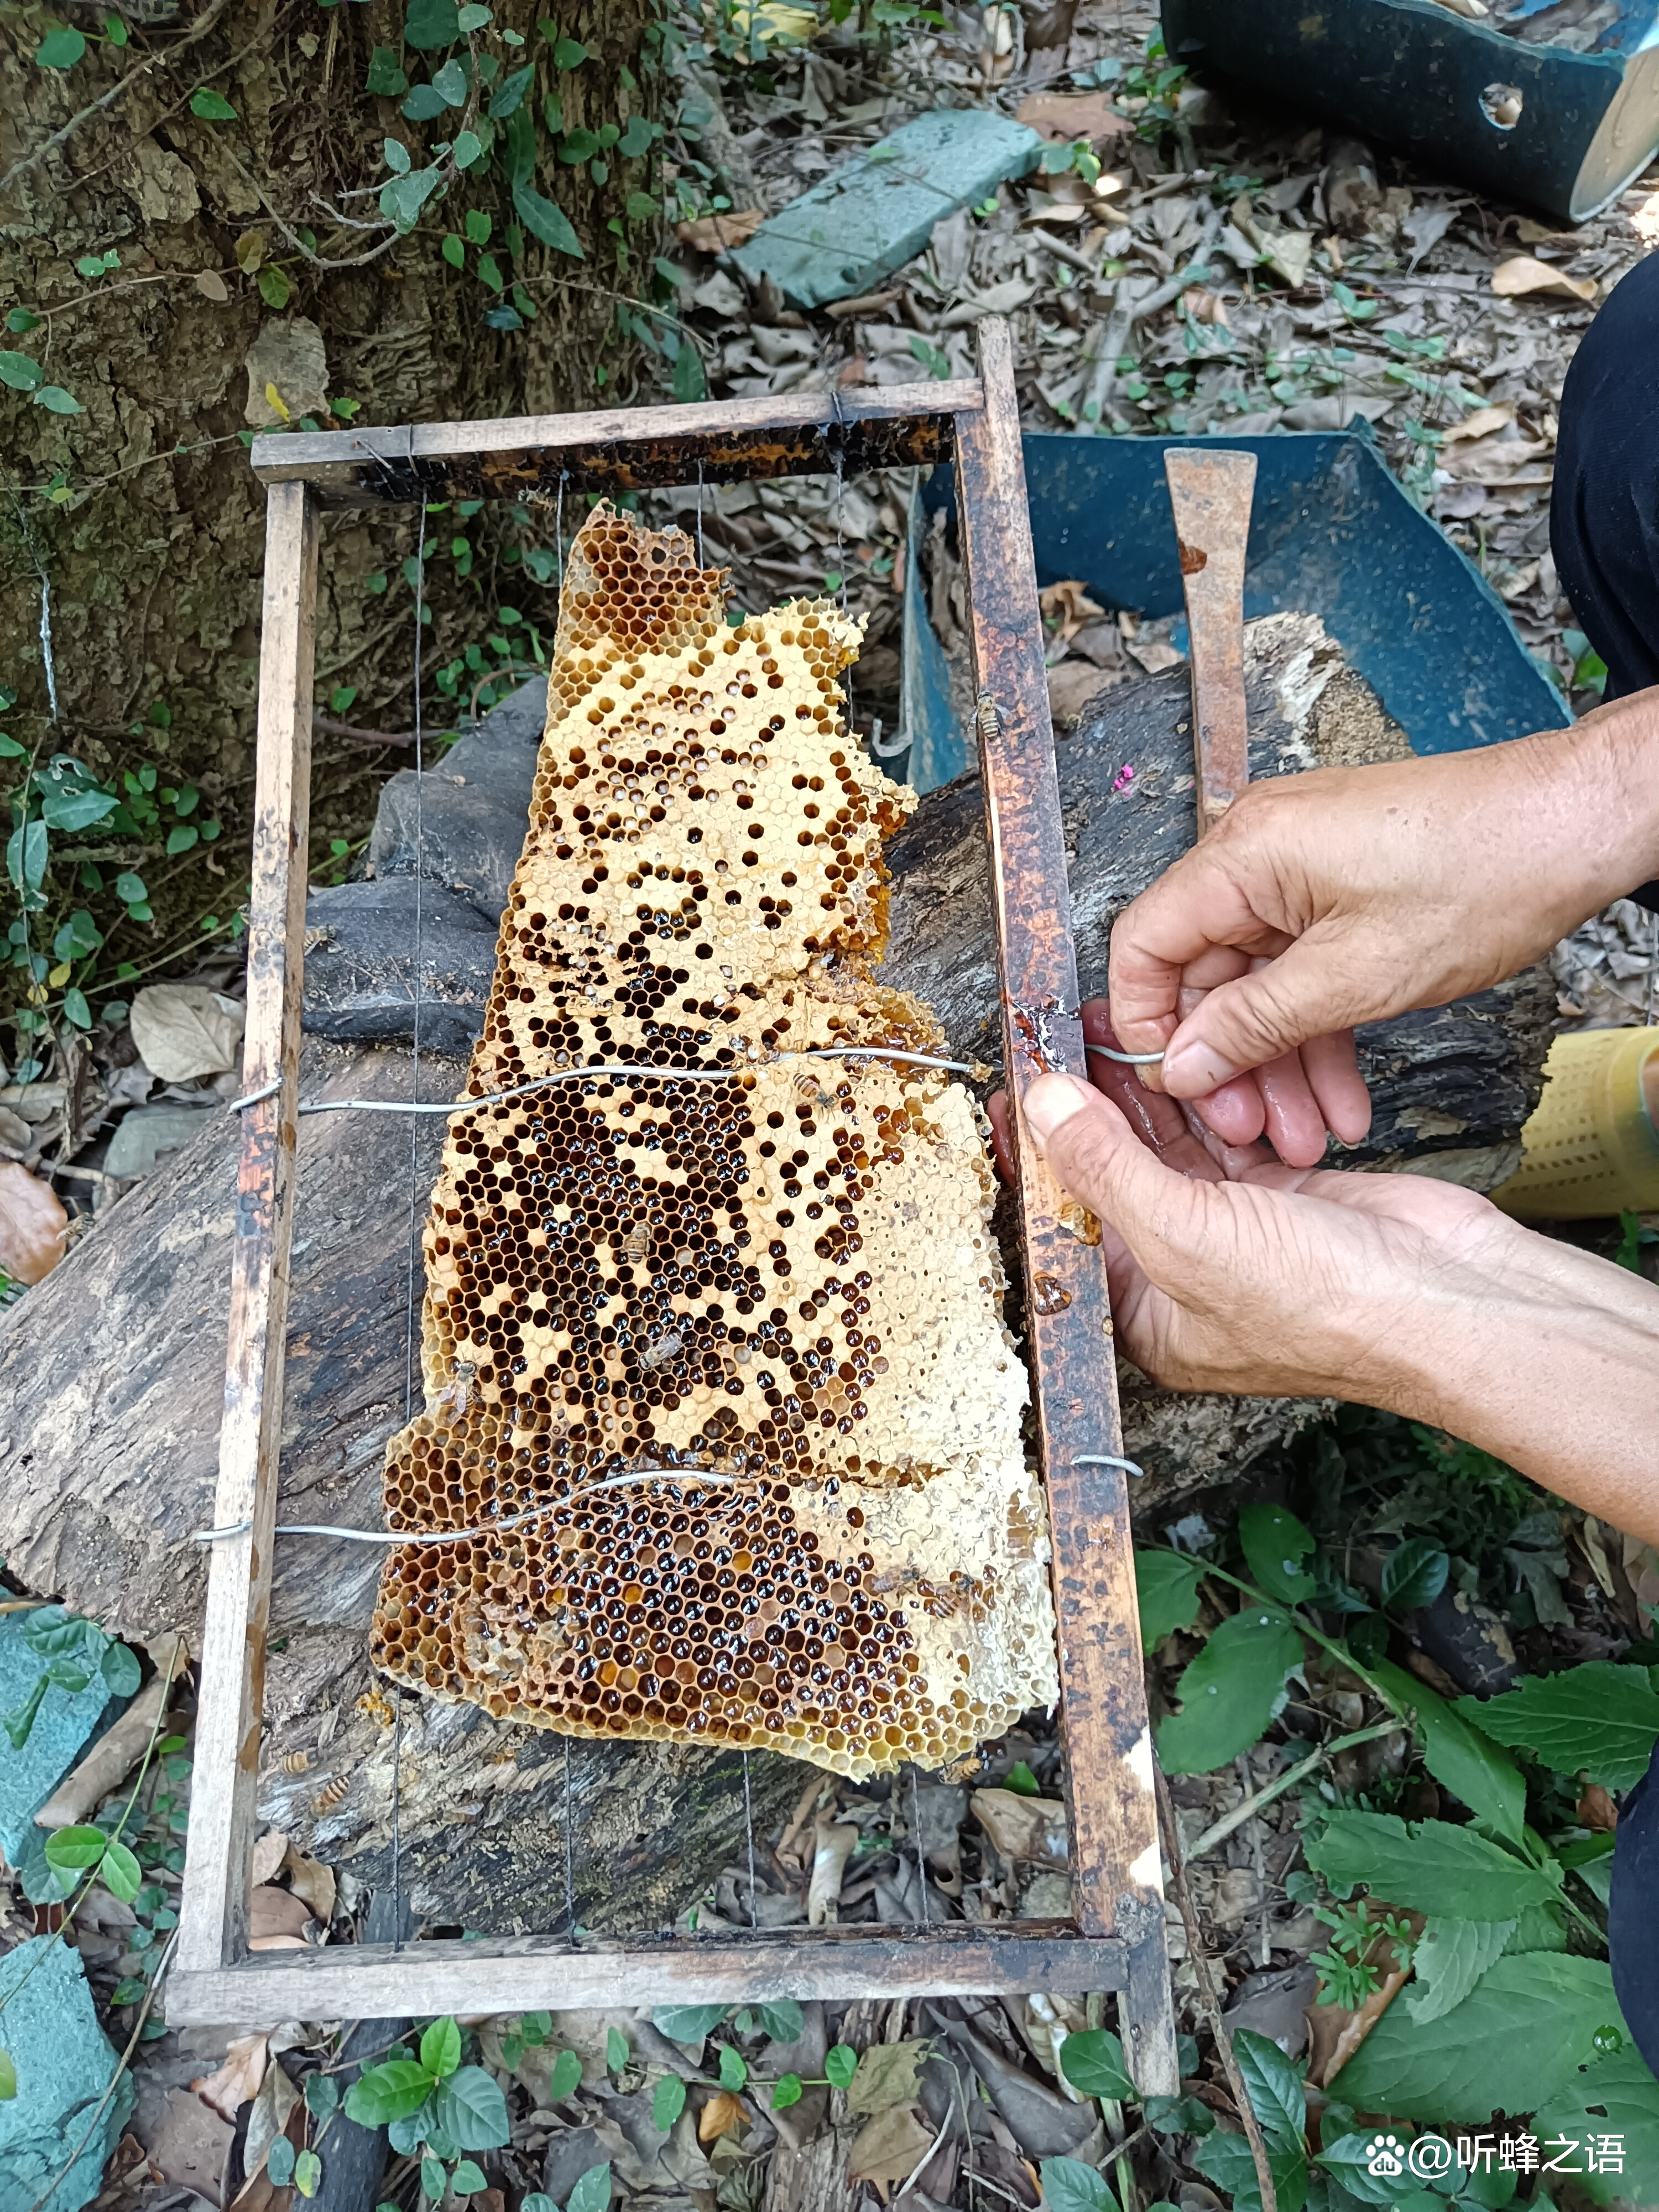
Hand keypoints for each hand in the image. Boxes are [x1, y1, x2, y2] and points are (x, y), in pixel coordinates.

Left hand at [1018, 1068, 1658, 1537]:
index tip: (1013, 1091)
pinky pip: (1225, 1137)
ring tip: (1106, 1031)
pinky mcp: (1281, 1196)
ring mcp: (1234, 1234)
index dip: (1034, 1158)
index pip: (1065, 1224)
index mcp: (1143, 1315)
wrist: (1455, 1302)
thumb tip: (1045, 1109)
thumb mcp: (1188, 1237)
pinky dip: (1206, 1100)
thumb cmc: (1330, 1311)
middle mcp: (1182, 1276)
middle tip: (1059, 1040)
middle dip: (1087, 1110)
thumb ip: (1109, 1167)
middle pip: (1112, 1178)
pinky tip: (1179, 1056)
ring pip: (1169, 1149)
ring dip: (1144, 1094)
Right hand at [1107, 700, 1658, 1158]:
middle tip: (1253, 1131)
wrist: (1576, 824)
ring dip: (1281, 1062)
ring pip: (1259, 982)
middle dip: (1231, 1062)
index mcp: (1244, 854)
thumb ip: (1255, 1023)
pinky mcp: (1338, 887)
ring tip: (1307, 1132)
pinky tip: (1340, 1094)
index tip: (1179, 1088)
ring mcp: (1299, 869)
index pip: (1145, 945)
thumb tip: (1184, 1065)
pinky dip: (1317, 1030)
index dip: (1149, 1026)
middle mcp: (1258, 851)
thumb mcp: (1357, 975)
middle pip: (1205, 973)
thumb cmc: (1486, 872)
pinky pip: (1303, 968)